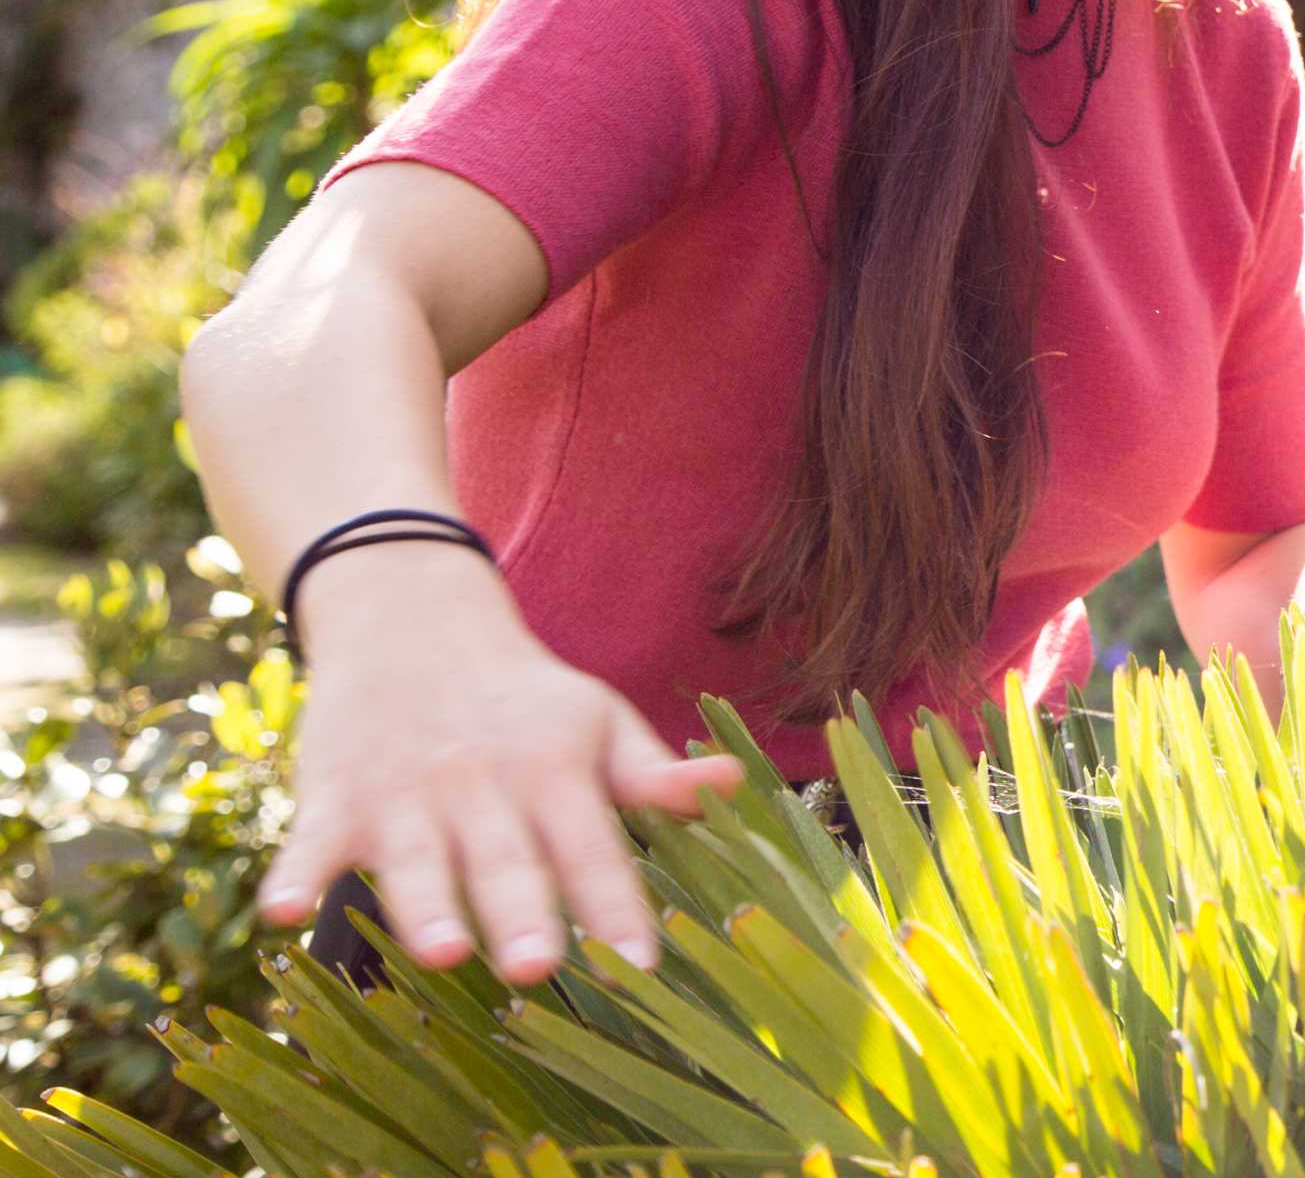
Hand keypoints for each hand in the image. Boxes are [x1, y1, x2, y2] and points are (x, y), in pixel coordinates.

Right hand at [261, 551, 741, 979]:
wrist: (415, 618)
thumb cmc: (523, 695)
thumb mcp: (597, 719)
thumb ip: (650, 770)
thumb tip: (733, 785)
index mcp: (556, 771)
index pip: (594, 847)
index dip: (618, 906)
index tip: (643, 967)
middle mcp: (484, 786)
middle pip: (507, 860)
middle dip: (523, 915)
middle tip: (540, 971)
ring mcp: (405, 794)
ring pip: (417, 860)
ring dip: (425, 906)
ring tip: (442, 953)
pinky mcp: (335, 796)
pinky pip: (311, 842)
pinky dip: (296, 876)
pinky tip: (285, 916)